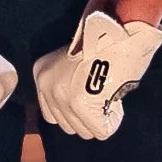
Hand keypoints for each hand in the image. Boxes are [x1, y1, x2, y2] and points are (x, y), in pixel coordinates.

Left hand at [33, 0, 161, 140]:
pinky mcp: (79, 103)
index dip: (74, 110)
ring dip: (100, 117)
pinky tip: (114, 96)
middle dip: (88, 116)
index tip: (88, 95)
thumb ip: (66, 85)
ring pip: (84, 131)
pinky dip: (113, 119)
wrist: (120, 29)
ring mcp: (61, 95)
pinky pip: (101, 130)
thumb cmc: (105, 44)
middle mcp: (46, 85)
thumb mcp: (72, 64)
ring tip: (108, 92)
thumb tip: (74, 116)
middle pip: (68, 127)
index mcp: (42, 73)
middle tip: (102, 92)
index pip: (52, 116)